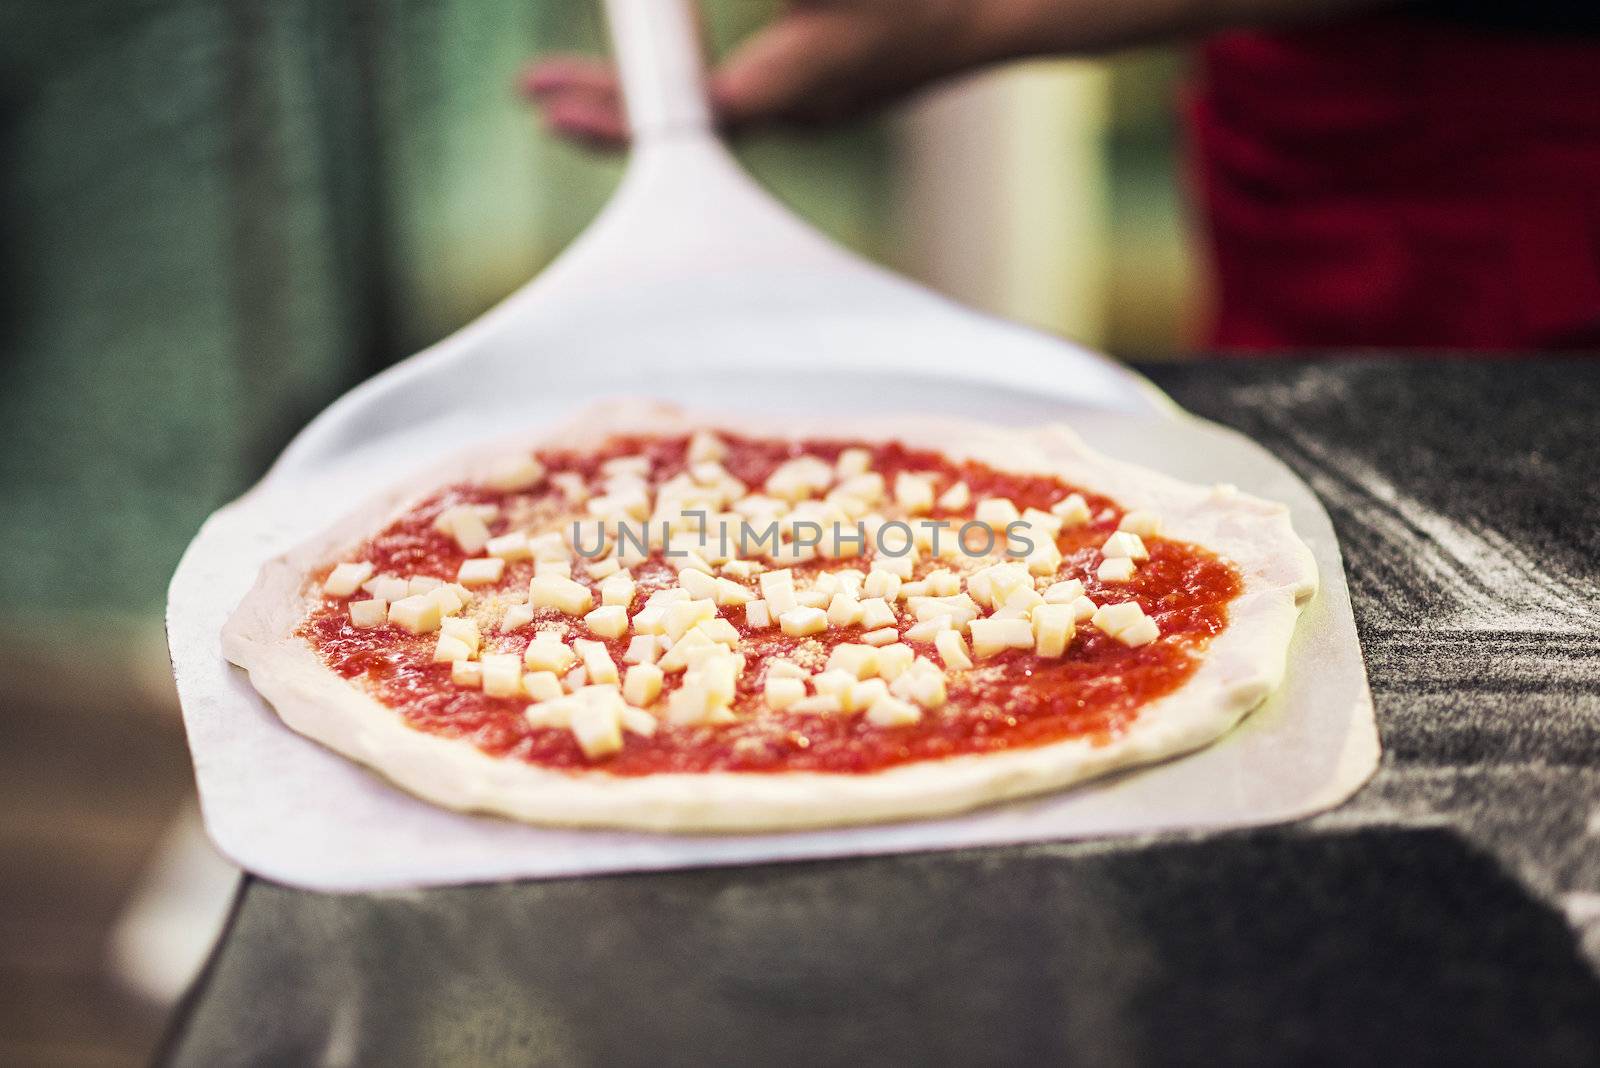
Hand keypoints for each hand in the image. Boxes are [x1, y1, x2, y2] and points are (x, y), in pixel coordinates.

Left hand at [521, 0, 1018, 146]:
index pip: (672, 116)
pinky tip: (658, 82)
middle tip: (534, 97)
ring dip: (635, 105)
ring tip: (573, 93)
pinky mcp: (815, 99)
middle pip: (673, 131)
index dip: (604, 111)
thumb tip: (655, 6)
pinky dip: (680, 99)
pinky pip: (730, 110)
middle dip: (600, 110)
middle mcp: (790, 114)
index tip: (546, 104)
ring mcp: (804, 112)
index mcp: (788, 87)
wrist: (992, 12)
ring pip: (698, 123)